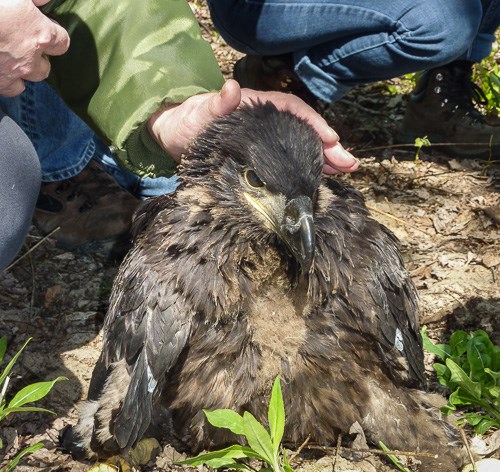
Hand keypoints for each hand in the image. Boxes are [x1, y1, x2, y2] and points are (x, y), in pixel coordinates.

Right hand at [0, 0, 69, 96]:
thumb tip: (45, 0)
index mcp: (40, 35)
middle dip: (38, 57)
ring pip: (28, 80)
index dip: (55, 34)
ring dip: (24, 71)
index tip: (45, 26)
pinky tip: (1, 68)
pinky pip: (9, 89)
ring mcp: (12, 73)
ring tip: (12, 58)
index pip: (62, 42)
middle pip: (45, 67)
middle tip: (24, 43)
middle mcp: (30, 59)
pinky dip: (7, 81)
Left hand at [147, 79, 358, 173]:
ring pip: (301, 148)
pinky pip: (289, 163)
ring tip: (345, 172)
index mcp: (258, 108)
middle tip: (350, 164)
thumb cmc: (188, 122)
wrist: (176, 138)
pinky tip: (319, 180)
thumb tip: (232, 88)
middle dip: (328, 147)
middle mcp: (267, 124)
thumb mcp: (200, 113)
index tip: (331, 139)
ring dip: (323, 160)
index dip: (313, 124)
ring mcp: (266, 142)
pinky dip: (305, 170)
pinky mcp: (262, 160)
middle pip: (303, 131)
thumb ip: (217, 104)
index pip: (293, 110)